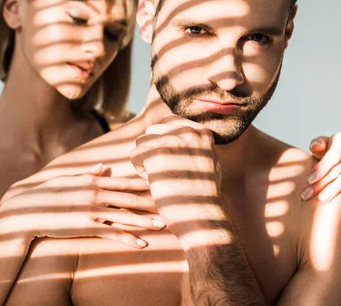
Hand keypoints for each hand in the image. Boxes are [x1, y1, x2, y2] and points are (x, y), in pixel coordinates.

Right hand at [0, 164, 163, 248]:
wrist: (26, 210)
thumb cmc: (46, 193)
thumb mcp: (67, 178)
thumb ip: (87, 173)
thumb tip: (102, 166)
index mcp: (92, 180)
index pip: (123, 180)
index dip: (143, 182)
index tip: (160, 182)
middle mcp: (95, 193)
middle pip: (129, 198)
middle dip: (151, 201)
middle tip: (171, 203)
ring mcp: (91, 210)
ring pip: (125, 216)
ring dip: (145, 221)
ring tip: (163, 225)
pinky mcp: (86, 227)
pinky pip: (111, 234)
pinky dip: (128, 239)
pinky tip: (141, 244)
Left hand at [130, 115, 223, 238]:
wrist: (201, 219)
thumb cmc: (201, 195)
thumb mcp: (205, 160)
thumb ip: (192, 142)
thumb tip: (176, 125)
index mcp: (201, 132)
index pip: (167, 122)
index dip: (162, 141)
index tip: (171, 161)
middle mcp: (189, 131)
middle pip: (151, 130)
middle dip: (152, 150)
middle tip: (166, 172)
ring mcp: (173, 141)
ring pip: (141, 142)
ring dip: (145, 161)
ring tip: (162, 178)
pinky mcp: (157, 154)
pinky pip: (134, 155)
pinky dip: (140, 171)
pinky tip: (155, 183)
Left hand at [301, 131, 340, 203]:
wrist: (340, 158)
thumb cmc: (326, 152)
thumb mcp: (320, 146)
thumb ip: (317, 144)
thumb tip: (317, 146)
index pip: (333, 156)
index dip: (321, 168)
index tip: (310, 180)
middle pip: (339, 169)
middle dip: (323, 183)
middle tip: (309, 194)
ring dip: (334, 190)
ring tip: (322, 199)